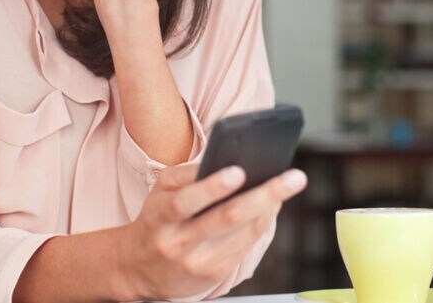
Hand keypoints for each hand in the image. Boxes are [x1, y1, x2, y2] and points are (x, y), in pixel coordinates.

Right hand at [117, 163, 306, 300]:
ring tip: (288, 186)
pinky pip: (244, 246)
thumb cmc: (157, 218)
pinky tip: (272, 207)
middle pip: (226, 218)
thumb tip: (225, 158)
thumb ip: (187, 175)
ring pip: (242, 234)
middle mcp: (178, 242)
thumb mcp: (160, 191)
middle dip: (264, 195)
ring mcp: (197, 262)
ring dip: (270, 208)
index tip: (239, 171)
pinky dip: (261, 224)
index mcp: (160, 216)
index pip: (185, 201)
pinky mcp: (213, 275)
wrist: (138, 268)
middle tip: (293, 177)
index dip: (212, 188)